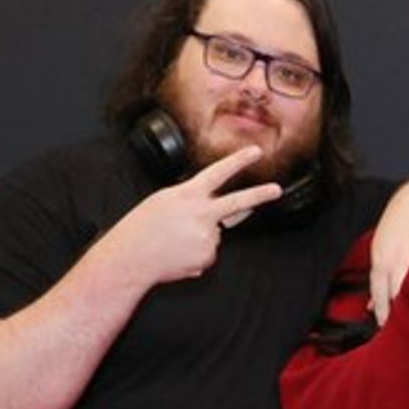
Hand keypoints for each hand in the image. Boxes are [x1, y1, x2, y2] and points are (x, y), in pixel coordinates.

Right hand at [107, 146, 280, 287]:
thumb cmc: (143, 228)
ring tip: (176, 241)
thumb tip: (218, 212)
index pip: (218, 173)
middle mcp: (201, 213)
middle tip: (276, 190)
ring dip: (199, 237)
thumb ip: (194, 201)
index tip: (254, 152)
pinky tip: (179, 253)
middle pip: (238, 202)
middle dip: (260, 195)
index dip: (238, 161)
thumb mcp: (166, 201)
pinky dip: (196, 254)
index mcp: (188, 194)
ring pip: (215, 234)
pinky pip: (208, 253)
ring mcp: (207, 236)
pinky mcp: (207, 256)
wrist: (132, 256)